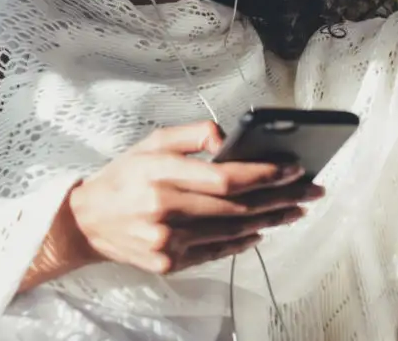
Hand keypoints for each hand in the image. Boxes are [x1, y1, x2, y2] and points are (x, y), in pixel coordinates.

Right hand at [66, 121, 323, 273]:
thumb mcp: (150, 142)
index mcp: (160, 173)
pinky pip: (216, 251)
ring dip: (270, 220)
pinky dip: (242, 241)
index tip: (293, 167)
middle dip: (281, 196)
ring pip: (232, 230)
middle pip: (237, 205)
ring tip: (296, 209)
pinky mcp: (168, 263)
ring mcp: (167, 241)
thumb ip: (190, 135)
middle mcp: (164, 209)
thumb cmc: (122, 177)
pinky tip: (261, 231)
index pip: (225, 176)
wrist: (86, 222)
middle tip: (311, 190)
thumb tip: (229, 138)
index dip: (265, 173)